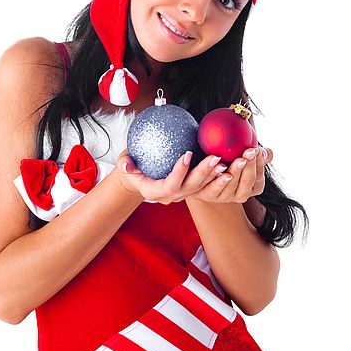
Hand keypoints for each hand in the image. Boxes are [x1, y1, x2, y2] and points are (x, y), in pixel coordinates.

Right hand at [113, 149, 230, 204]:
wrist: (138, 177)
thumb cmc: (131, 167)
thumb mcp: (123, 162)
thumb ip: (125, 164)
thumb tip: (126, 165)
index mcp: (155, 191)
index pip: (170, 185)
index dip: (179, 172)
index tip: (187, 154)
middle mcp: (171, 196)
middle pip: (190, 187)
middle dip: (203, 173)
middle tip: (215, 158)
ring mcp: (182, 194)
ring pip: (200, 188)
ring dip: (214, 177)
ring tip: (226, 163)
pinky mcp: (189, 189)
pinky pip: (204, 184)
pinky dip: (215, 176)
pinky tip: (227, 165)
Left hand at [186, 146, 272, 203]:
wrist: (206, 170)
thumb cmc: (232, 160)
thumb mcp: (247, 157)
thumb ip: (259, 155)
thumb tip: (264, 152)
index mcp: (254, 187)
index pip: (258, 176)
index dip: (258, 163)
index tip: (256, 149)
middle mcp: (241, 195)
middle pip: (246, 182)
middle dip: (248, 167)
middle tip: (248, 152)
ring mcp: (225, 197)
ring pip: (230, 186)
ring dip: (234, 172)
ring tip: (237, 159)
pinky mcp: (208, 196)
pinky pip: (212, 188)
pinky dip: (216, 177)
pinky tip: (218, 165)